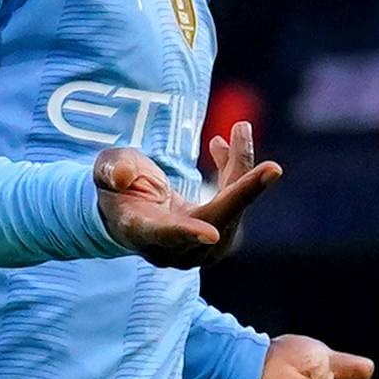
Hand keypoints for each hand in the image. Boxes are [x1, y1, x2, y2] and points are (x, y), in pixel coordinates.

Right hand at [96, 125, 277, 265]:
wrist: (126, 211)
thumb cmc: (114, 187)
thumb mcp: (106, 169)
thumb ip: (112, 170)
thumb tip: (125, 176)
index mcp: (142, 232)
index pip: (167, 235)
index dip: (187, 233)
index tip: (212, 234)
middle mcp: (174, 248)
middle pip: (216, 221)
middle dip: (243, 192)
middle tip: (272, 168)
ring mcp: (198, 248)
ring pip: (231, 210)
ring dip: (240, 169)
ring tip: (240, 130)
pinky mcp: (216, 237)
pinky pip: (235, 204)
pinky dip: (237, 172)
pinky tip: (232, 142)